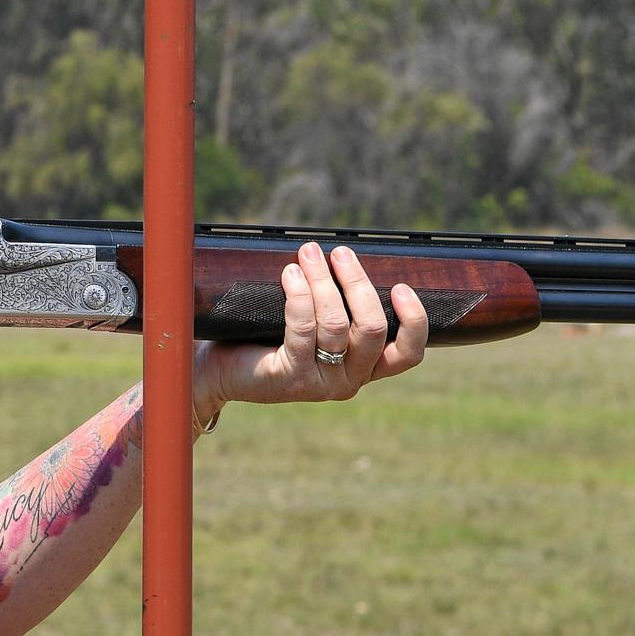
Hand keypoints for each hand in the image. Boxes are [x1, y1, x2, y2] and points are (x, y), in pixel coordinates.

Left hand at [190, 242, 427, 421]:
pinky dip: (300, 295)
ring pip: (336, 324)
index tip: (401, 287)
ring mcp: (320, 383)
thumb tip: (346, 254)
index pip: (408, 355)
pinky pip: (303, 329)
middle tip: (339, 253)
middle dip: (357, 283)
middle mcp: (349, 380)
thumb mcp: (315, 324)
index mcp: (365, 368)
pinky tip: (290, 273)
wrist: (220, 369)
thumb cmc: (269, 336)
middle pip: (373, 328)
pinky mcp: (289, 377)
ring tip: (308, 254)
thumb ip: (340, 302)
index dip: (414, 321)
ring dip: (322, 281)